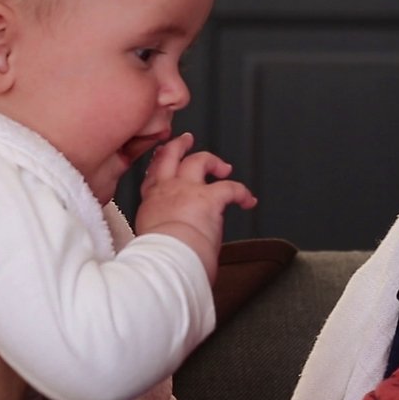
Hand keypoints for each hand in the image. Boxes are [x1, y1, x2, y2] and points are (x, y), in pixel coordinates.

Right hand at [136, 133, 256, 281]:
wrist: (166, 258)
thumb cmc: (158, 256)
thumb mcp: (151, 238)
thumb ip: (161, 230)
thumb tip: (173, 239)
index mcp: (152, 202)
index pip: (154, 175)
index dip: (159, 164)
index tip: (162, 160)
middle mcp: (168, 190)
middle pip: (171, 156)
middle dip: (179, 145)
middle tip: (186, 141)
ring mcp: (188, 190)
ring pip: (199, 160)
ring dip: (212, 160)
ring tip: (223, 167)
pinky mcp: (210, 197)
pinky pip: (231, 187)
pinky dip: (242, 193)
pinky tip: (248, 200)